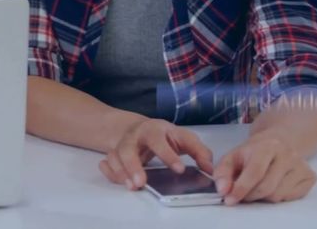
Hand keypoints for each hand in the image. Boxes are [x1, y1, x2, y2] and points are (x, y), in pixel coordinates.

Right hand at [99, 118, 213, 190]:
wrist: (140, 129)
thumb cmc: (166, 137)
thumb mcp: (184, 138)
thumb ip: (199, 152)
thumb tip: (209, 169)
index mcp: (154, 130)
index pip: (159, 140)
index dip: (168, 154)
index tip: (179, 170)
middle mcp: (135, 136)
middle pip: (128, 148)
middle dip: (133, 165)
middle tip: (141, 183)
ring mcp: (122, 145)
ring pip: (114, 156)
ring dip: (120, 171)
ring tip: (132, 186)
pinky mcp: (114, 154)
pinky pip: (106, 162)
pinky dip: (109, 171)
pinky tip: (118, 178)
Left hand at [213, 134, 316, 204]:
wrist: (279, 140)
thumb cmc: (253, 152)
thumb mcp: (233, 156)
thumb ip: (223, 173)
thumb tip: (223, 190)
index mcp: (267, 146)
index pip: (255, 172)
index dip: (241, 188)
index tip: (229, 199)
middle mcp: (288, 154)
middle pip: (266, 188)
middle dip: (250, 195)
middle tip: (243, 193)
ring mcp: (302, 165)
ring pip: (278, 195)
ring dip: (263, 197)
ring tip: (258, 186)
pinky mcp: (310, 176)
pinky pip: (290, 197)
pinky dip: (278, 197)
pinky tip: (274, 185)